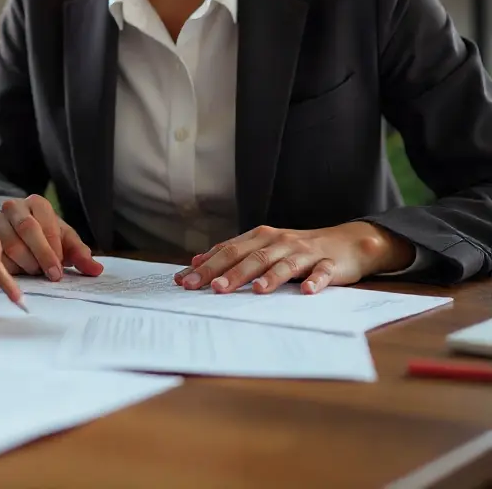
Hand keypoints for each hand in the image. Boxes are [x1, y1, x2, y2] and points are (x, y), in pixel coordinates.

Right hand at [0, 195, 102, 280]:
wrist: (13, 232)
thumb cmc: (44, 237)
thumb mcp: (64, 241)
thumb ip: (80, 254)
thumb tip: (96, 270)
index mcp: (36, 203)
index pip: (46, 223)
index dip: (54, 248)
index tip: (59, 270)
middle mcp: (13, 207)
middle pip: (27, 229)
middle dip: (42, 255)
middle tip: (52, 275)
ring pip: (9, 244)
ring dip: (25, 263)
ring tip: (34, 271)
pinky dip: (7, 272)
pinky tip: (16, 281)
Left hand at [173, 221, 415, 294]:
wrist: (344, 242)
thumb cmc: (296, 250)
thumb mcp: (263, 248)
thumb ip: (233, 254)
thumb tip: (197, 261)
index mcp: (260, 238)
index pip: (228, 251)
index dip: (206, 265)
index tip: (184, 281)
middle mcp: (279, 242)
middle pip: (250, 257)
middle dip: (228, 272)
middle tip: (210, 288)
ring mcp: (304, 253)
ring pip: (283, 264)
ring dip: (268, 276)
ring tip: (254, 290)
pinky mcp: (329, 264)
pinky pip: (322, 273)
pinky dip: (315, 281)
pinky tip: (307, 291)